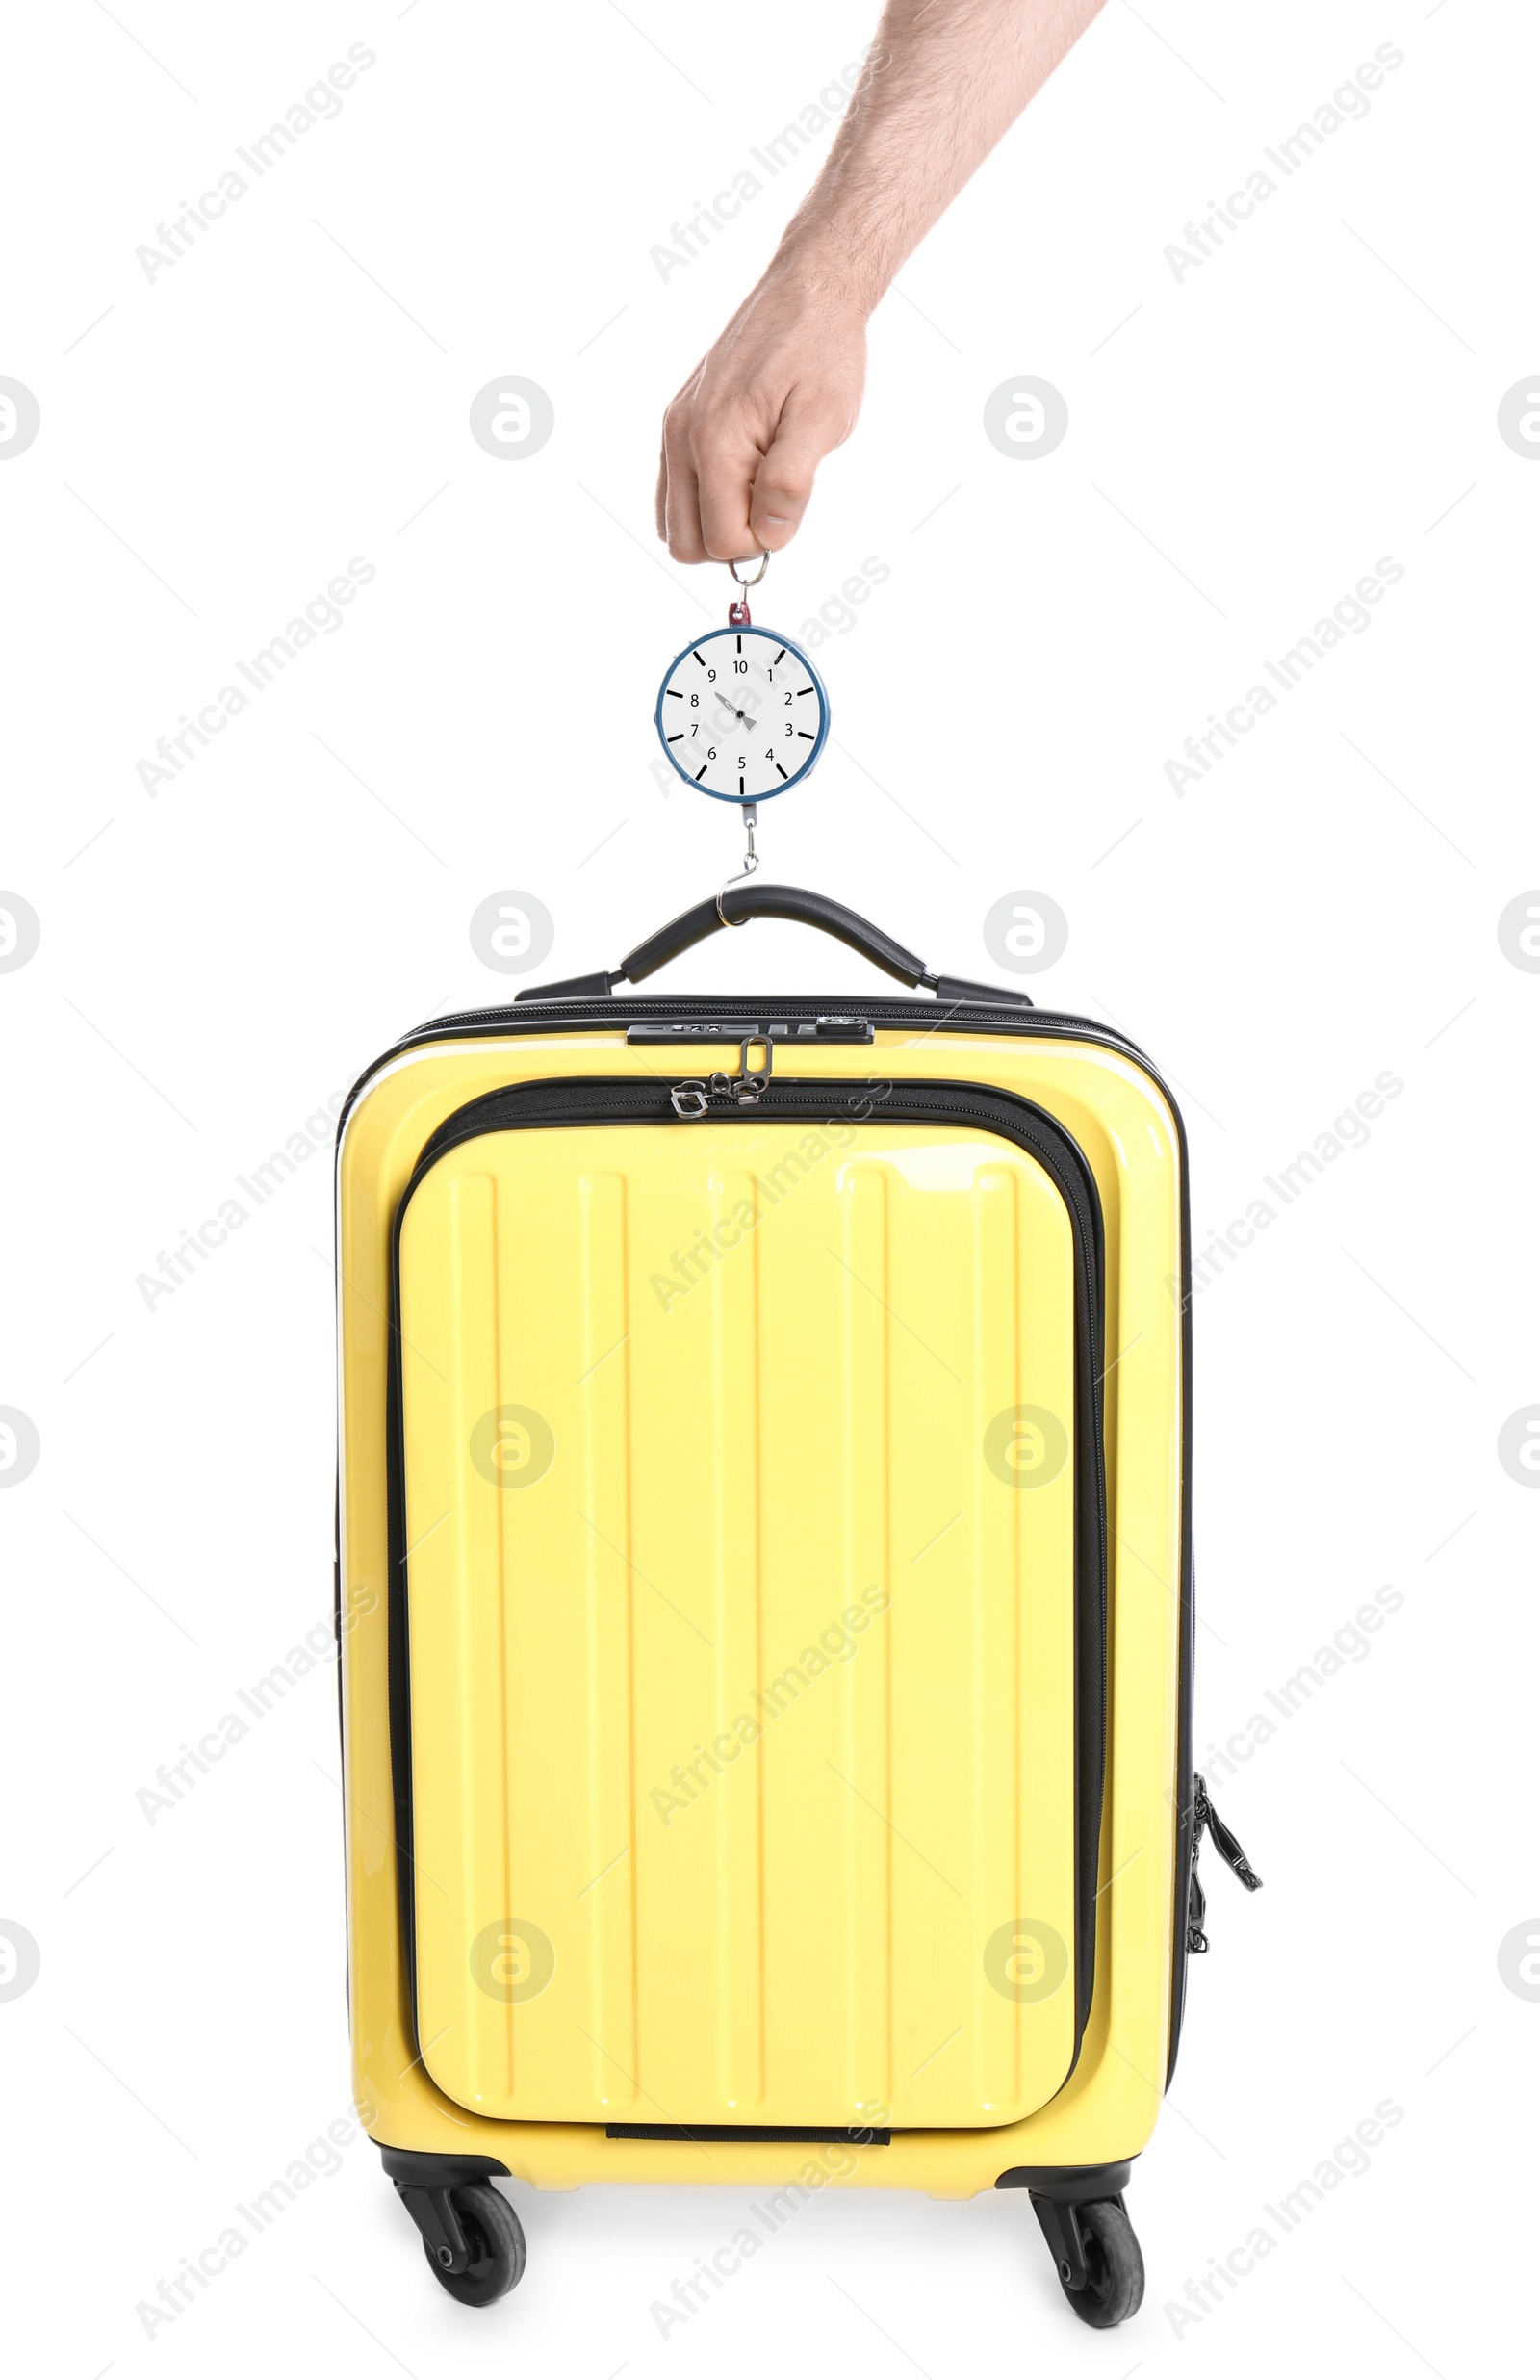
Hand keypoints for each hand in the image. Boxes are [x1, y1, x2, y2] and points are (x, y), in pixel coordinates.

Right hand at [656, 257, 867, 562]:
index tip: (792, 505)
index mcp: (715, 441)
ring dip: (717, 521)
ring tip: (761, 484)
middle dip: (734, 539)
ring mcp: (674, 429)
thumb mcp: (823, 420)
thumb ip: (791, 483)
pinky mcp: (677, 421)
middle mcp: (681, 436)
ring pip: (675, 523)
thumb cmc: (820, 351)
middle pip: (687, 544)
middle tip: (776, 501)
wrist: (807, 292)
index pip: (724, 541)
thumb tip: (769, 537)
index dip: (765, 540)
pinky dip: (706, 500)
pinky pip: (674, 491)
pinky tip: (744, 472)